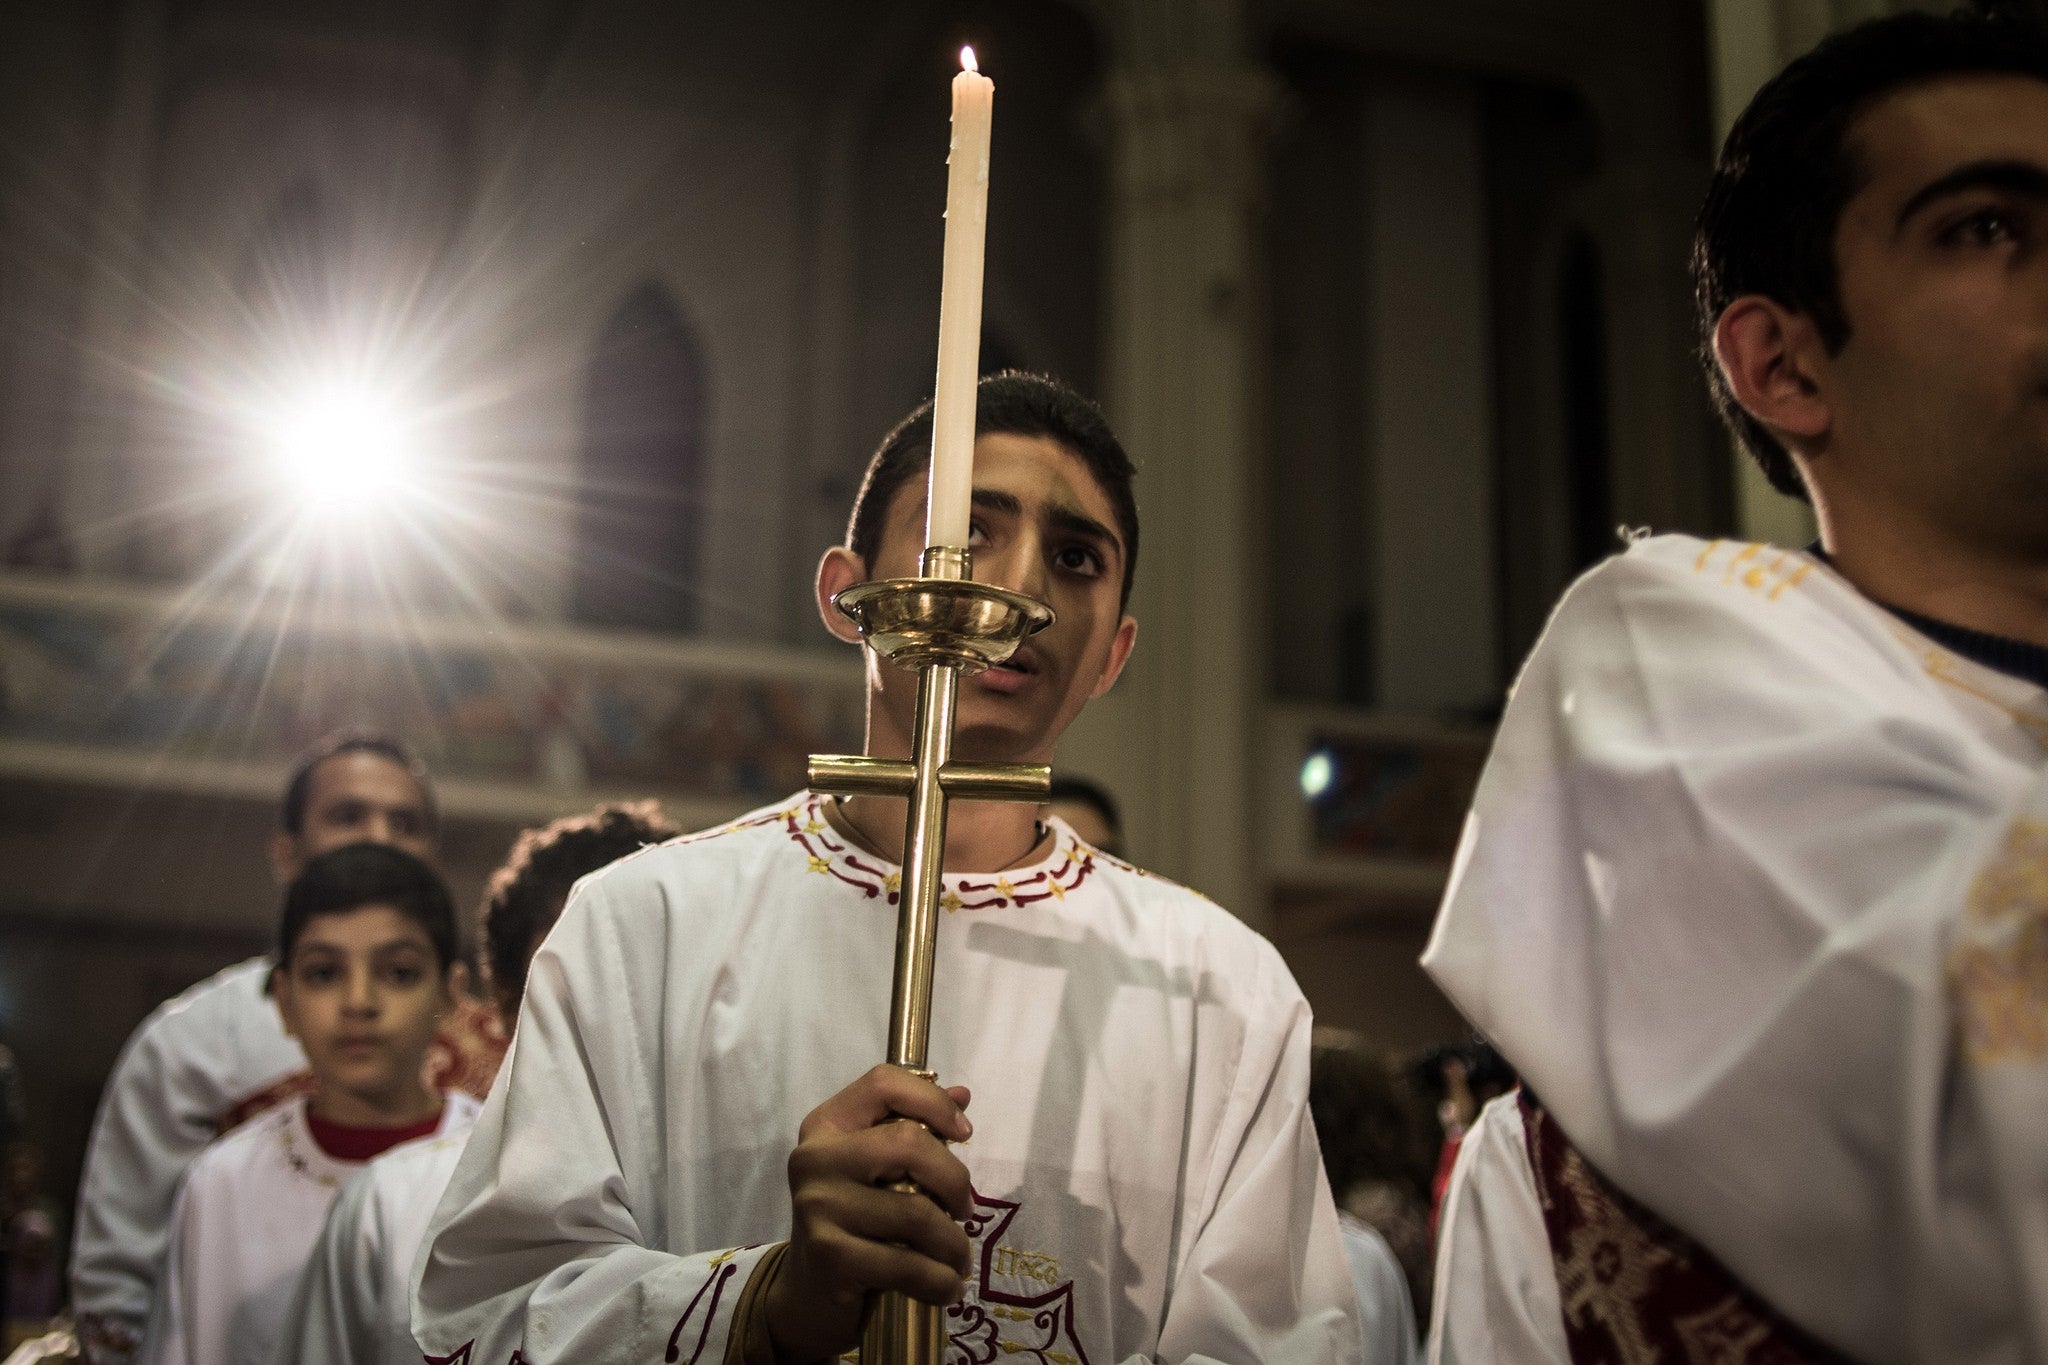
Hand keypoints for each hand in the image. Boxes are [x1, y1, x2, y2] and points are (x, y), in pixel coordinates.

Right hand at [764, 1064, 974, 1362]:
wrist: (806, 1293)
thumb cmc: (850, 1220)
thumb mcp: (875, 1170)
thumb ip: (913, 1128)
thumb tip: (961, 1094)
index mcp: (826, 1125)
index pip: (883, 1083)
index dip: (933, 1100)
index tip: (965, 1133)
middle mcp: (815, 1158)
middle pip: (909, 1143)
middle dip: (954, 1180)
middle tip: (964, 1210)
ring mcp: (818, 1206)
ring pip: (916, 1212)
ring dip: (953, 1243)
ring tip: (958, 1257)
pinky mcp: (830, 1255)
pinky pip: (907, 1265)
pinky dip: (940, 1281)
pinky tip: (948, 1286)